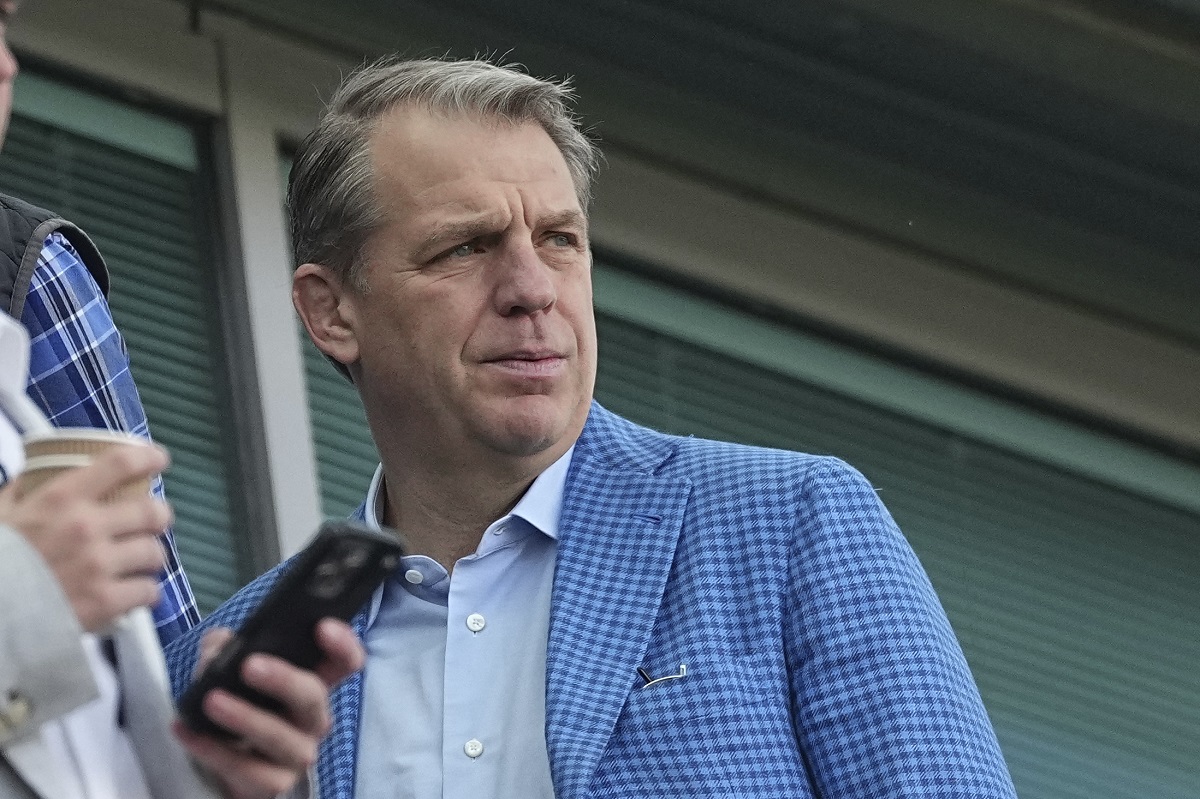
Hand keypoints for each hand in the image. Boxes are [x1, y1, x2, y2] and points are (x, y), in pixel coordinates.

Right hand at [0, 443, 171, 631]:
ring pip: (153, 552)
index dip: (147, 457)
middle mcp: (86, 527)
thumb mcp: (2, 515)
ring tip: (143, 562)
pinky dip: (145, 592)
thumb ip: (21, 493)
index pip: (119, 464)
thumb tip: (32, 476)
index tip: (159, 459)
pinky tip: (136, 593)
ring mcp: (98, 565)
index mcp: (62, 499)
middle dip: (159, 516)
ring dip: (151, 557)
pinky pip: (147, 591)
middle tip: (155, 522)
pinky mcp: (105, 601)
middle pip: (151, 512)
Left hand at [174, 619, 364, 798]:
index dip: (342, 644)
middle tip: (250, 666)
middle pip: (314, 696)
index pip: (344, 662)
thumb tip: (218, 645)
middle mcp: (312, 719)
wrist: (223, 761)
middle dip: (284, 679)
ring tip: (211, 701)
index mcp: (312, 682)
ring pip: (282, 738)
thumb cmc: (238, 704)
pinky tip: (190, 732)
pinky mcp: (272, 783)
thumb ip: (223, 648)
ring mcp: (296, 754)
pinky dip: (216, 750)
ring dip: (247, 718)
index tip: (322, 627)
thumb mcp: (229, 669)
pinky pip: (247, 770)